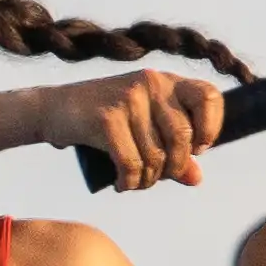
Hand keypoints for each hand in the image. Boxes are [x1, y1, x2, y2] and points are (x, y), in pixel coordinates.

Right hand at [53, 65, 225, 191]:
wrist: (55, 109)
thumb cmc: (105, 120)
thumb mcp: (143, 128)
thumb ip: (173, 150)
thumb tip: (196, 178)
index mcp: (166, 81)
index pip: (209, 97)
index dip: (210, 128)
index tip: (197, 149)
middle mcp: (151, 84)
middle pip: (183, 137)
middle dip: (174, 167)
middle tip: (157, 176)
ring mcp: (129, 98)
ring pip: (156, 156)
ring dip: (147, 179)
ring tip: (135, 181)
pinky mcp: (107, 118)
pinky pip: (131, 164)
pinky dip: (128, 182)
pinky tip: (121, 183)